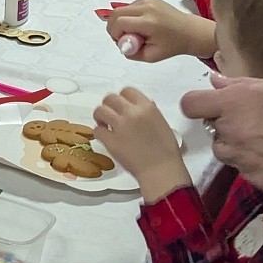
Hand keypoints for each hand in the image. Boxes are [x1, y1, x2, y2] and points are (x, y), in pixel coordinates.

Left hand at [94, 87, 190, 203]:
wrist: (162, 172)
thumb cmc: (166, 153)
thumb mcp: (162, 124)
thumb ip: (148, 112)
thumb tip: (137, 107)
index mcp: (147, 107)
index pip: (127, 91)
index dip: (122, 97)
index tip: (121, 105)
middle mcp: (132, 113)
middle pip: (110, 98)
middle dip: (108, 105)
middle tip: (110, 114)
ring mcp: (120, 126)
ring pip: (100, 110)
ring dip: (100, 117)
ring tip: (105, 125)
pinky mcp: (110, 140)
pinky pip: (97, 130)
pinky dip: (99, 133)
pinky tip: (105, 137)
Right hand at [105, 0, 216, 61]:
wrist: (191, 31)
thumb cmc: (173, 45)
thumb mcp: (151, 56)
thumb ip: (131, 53)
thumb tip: (120, 44)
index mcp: (149, 23)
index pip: (119, 23)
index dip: (115, 34)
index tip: (122, 42)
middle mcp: (147, 8)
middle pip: (116, 13)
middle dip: (114, 26)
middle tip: (123, 37)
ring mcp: (148, 1)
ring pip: (121, 9)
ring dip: (121, 21)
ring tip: (134, 32)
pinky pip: (129, 6)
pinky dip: (128, 16)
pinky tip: (140, 24)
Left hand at [181, 72, 262, 194]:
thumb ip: (238, 85)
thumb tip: (214, 80)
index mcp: (234, 103)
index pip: (190, 105)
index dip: (198, 106)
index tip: (208, 108)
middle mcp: (233, 132)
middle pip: (212, 133)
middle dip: (227, 130)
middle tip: (254, 127)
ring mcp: (245, 160)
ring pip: (227, 155)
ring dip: (239, 150)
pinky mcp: (260, 182)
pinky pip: (247, 174)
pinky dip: (258, 168)